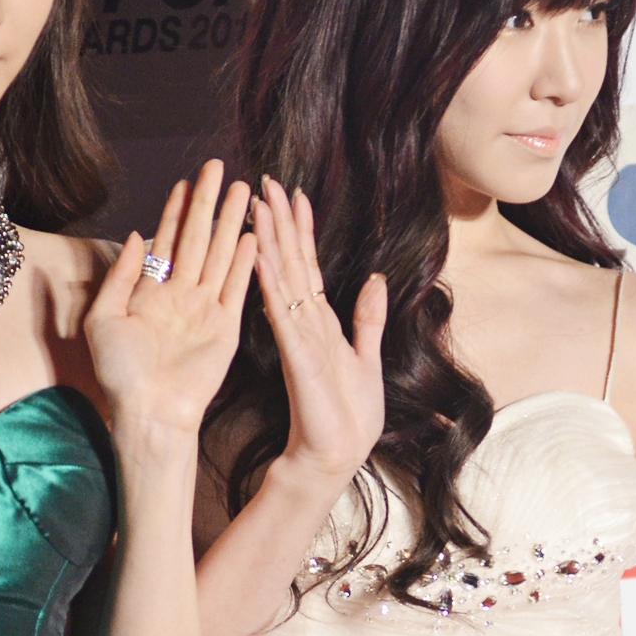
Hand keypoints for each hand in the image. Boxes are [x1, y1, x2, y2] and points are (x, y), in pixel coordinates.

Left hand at [84, 163, 256, 435]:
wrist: (149, 411)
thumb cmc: (119, 373)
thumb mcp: (103, 318)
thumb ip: (120, 276)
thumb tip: (135, 236)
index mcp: (150, 291)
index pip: (166, 240)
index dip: (176, 210)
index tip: (186, 181)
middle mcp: (180, 295)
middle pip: (197, 238)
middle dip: (208, 203)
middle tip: (218, 168)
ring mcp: (205, 309)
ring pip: (220, 255)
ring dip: (231, 222)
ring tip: (242, 191)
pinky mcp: (226, 326)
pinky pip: (237, 287)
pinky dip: (244, 261)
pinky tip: (252, 236)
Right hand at [254, 178, 385, 487]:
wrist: (335, 454)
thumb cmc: (348, 414)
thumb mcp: (368, 357)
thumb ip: (369, 319)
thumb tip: (376, 280)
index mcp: (320, 322)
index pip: (308, 267)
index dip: (301, 230)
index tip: (295, 195)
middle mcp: (304, 323)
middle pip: (289, 262)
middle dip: (279, 221)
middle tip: (265, 181)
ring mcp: (296, 336)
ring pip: (281, 277)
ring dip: (271, 239)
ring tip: (258, 203)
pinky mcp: (294, 353)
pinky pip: (280, 310)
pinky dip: (271, 281)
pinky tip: (261, 254)